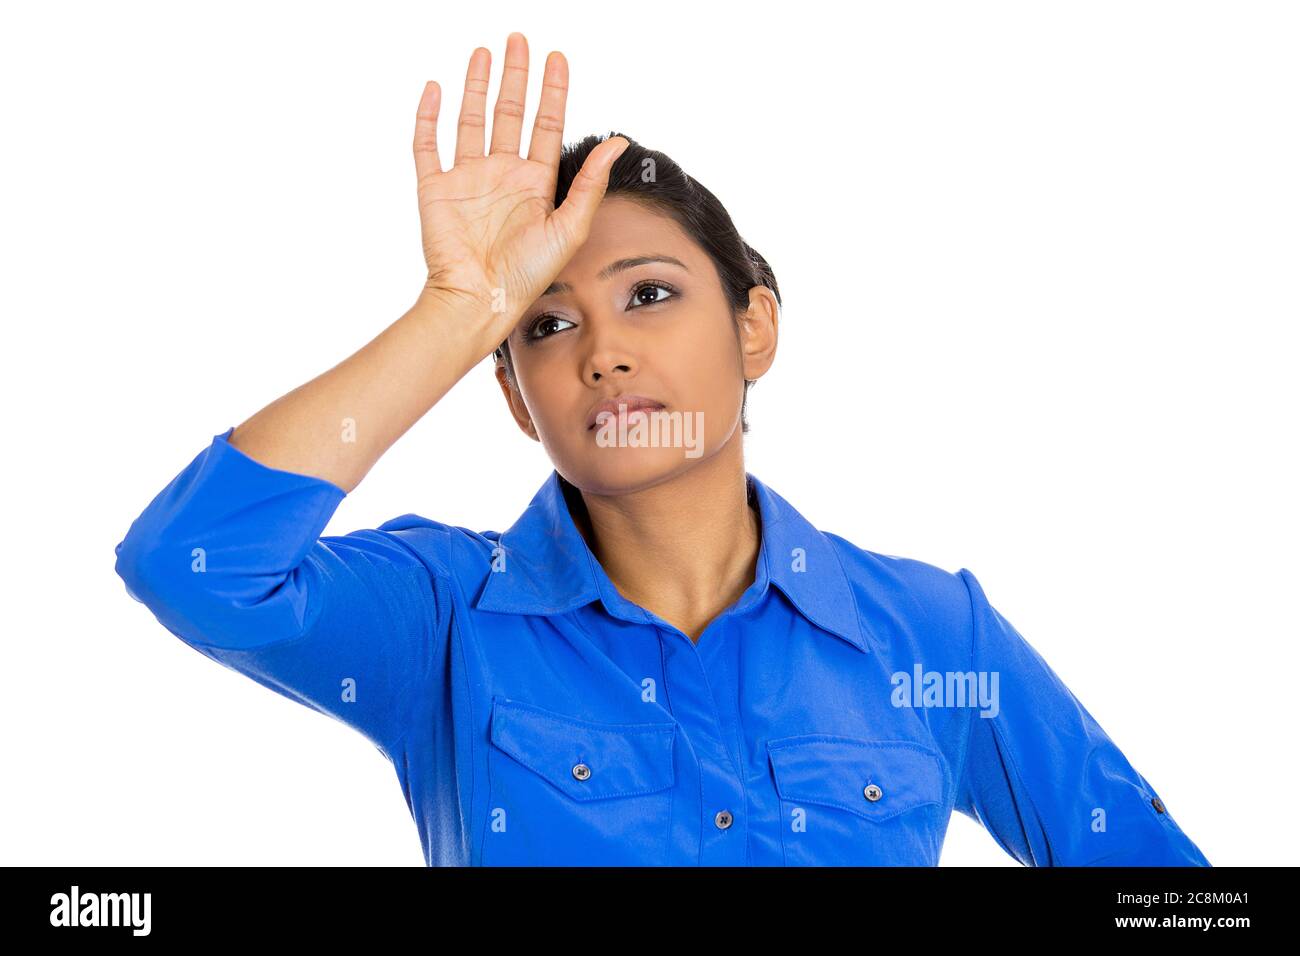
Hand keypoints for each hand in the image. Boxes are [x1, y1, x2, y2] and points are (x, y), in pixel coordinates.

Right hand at [412, 32, 628, 337]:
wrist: (479, 299)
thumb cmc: (526, 276)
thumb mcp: (569, 228)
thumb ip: (590, 183)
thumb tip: (618, 142)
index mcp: (534, 183)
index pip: (546, 125)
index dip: (552, 92)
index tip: (557, 59)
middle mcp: (502, 175)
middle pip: (510, 113)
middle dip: (516, 76)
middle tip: (520, 40)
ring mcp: (467, 179)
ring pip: (471, 119)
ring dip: (477, 85)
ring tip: (484, 53)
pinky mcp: (435, 188)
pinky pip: (429, 144)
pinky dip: (430, 116)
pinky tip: (437, 89)